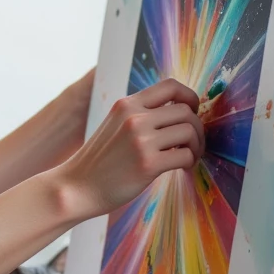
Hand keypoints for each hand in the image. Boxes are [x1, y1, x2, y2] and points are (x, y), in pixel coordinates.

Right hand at [57, 78, 204, 218]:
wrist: (76, 188)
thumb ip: (140, 115)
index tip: (192, 112)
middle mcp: (134, 117)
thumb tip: (178, 112)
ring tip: (189, 156)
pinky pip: (186, 155)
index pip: (171, 85)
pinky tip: (181, 168)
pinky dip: (190, 162)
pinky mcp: (148, 164)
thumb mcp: (114, 125)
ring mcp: (141, 140)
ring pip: (189, 131)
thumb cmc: (99, 161)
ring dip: (196, 146)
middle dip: (196, 128)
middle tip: (192, 144)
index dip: (190, 97)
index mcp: (127, 104)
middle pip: (186, 111)